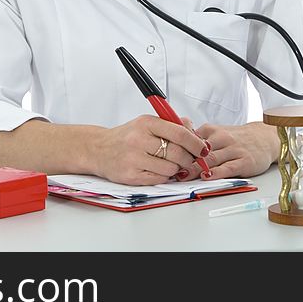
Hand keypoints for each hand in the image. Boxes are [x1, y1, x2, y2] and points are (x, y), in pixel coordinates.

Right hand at [91, 115, 210, 185]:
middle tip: (189, 159)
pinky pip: (160, 178)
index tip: (204, 149)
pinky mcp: (131, 175)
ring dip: (176, 168)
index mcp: (145, 123)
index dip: (196, 143)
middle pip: (178, 152)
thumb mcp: (146, 123)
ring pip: (171, 168)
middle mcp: (139, 139)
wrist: (98, 149)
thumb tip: (195, 133)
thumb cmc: (126, 137)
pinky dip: (164, 176)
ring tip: (169, 163)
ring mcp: (134, 158)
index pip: (180, 133)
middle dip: (189, 158)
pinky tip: (158, 169)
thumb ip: (171, 125)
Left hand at [176, 122, 277, 180]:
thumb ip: (196, 141)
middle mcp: (221, 138)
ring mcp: (233, 149)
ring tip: (183, 176)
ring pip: (210, 159)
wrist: (264, 138)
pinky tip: (207, 178)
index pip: (188, 138)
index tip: (163, 156)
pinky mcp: (244, 161)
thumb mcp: (214, 133)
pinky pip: (228, 167)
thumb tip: (171, 149)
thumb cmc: (235, 138)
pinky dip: (216, 173)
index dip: (175, 148)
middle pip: (197, 150)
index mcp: (210, 131)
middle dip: (182, 160)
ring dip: (195, 168)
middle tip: (169, 170)